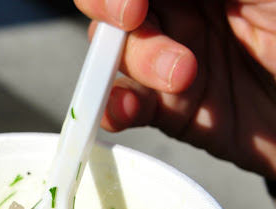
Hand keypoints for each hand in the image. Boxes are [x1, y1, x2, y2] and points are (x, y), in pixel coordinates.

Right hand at [74, 0, 275, 182]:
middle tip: (130, 19)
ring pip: (116, 52)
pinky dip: (113, 108)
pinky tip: (124, 109)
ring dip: (134, 62)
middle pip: (115, 6)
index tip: (134, 1)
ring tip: (181, 77)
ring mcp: (175, 57)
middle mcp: (187, 8)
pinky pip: (126, 104)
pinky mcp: (175, 109)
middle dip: (109, 9)